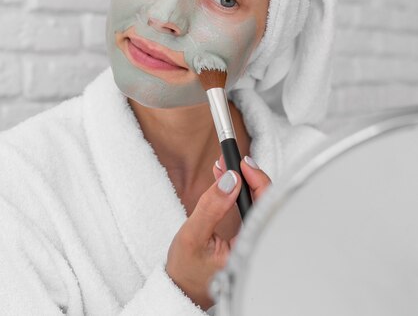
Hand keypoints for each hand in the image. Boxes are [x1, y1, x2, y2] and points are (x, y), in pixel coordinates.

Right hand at [165, 154, 271, 310]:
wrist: (181, 286)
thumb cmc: (186, 269)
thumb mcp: (192, 235)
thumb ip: (211, 207)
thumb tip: (229, 180)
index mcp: (248, 250)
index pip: (265, 207)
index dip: (257, 180)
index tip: (241, 163)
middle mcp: (255, 245)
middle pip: (264, 202)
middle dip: (248, 176)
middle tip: (230, 160)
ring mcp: (251, 240)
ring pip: (256, 203)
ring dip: (242, 181)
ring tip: (224, 166)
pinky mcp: (245, 236)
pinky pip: (248, 208)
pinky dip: (238, 190)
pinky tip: (227, 179)